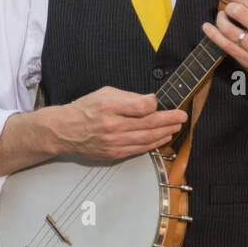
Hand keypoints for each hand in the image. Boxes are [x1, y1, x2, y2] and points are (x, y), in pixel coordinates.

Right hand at [55, 86, 186, 159]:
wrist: (66, 131)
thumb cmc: (85, 110)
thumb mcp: (104, 93)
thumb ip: (128, 96)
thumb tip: (150, 101)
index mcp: (109, 107)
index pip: (141, 106)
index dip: (155, 104)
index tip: (159, 102)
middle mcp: (112, 125)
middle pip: (149, 123)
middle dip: (169, 120)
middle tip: (181, 116)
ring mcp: (114, 141)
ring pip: (147, 138)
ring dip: (166, 132)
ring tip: (176, 127)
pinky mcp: (114, 153)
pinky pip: (140, 149)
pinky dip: (154, 144)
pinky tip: (163, 138)